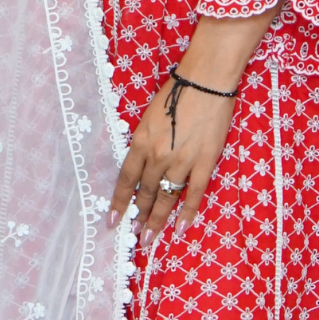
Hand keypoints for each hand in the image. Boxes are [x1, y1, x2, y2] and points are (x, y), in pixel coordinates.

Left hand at [109, 8, 278, 242]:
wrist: (205, 80)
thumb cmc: (176, 92)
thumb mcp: (149, 117)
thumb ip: (145, 143)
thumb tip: (142, 166)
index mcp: (141, 142)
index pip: (126, 180)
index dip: (119, 202)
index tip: (113, 221)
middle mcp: (157, 156)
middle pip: (146, 193)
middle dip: (139, 216)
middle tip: (134, 235)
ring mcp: (181, 161)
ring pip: (167, 198)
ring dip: (158, 220)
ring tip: (150, 238)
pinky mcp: (204, 162)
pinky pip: (194, 193)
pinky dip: (187, 213)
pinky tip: (180, 229)